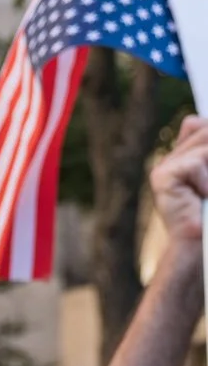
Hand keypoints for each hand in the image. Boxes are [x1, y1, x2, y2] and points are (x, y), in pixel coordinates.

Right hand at [149, 114, 207, 251]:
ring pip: (205, 144)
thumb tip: (195, 120)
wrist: (200, 245)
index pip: (199, 126)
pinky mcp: (161, 177)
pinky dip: (205, 181)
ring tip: (207, 191)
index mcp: (185, 157)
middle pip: (205, 129)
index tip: (205, 174)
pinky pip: (196, 162)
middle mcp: (173, 159)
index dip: (207, 131)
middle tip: (207, 185)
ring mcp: (165, 167)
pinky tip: (202, 197)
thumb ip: (206, 151)